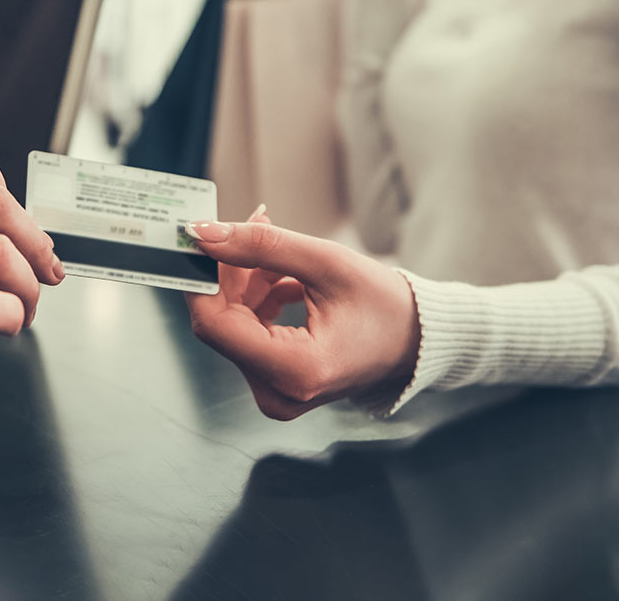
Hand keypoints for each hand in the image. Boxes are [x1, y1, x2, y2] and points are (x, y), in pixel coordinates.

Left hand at [184, 213, 420, 420]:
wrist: (418, 340)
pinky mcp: (277, 385)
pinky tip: (284, 276)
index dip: (201, 277)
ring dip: (247, 282)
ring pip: (234, 325)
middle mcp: (278, 393)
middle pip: (222, 323)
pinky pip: (249, 335)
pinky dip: (258, 299)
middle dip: (230, 272)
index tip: (200, 237)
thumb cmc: (385, 305)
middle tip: (252, 225)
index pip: (214, 324)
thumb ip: (260, 246)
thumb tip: (203, 233)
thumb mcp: (325, 263)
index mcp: (294, 370)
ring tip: (277, 249)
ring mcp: (276, 394)